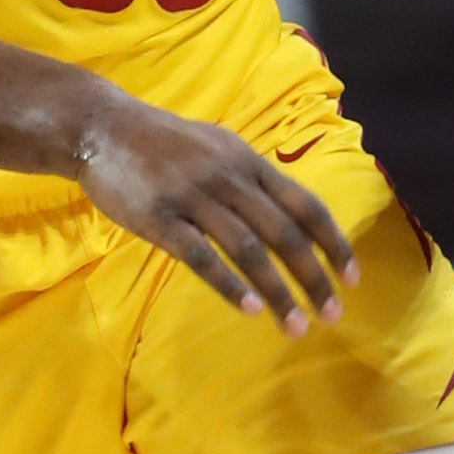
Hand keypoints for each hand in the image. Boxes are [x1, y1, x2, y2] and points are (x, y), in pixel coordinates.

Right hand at [69, 97, 355, 333]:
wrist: (102, 128)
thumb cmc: (162, 142)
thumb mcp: (217, 147)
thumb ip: (250, 178)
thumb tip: (285, 211)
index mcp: (248, 162)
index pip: (305, 205)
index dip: (333, 243)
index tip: (351, 278)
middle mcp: (230, 178)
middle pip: (284, 233)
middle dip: (313, 277)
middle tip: (331, 315)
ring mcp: (194, 197)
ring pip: (248, 250)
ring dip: (276, 291)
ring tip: (293, 325)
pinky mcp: (160, 218)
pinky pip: (201, 256)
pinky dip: (228, 285)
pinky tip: (248, 309)